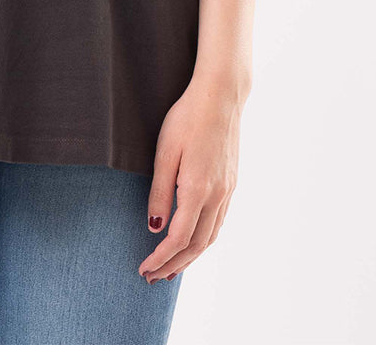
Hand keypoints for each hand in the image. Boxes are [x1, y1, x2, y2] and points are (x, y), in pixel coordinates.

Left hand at [137, 77, 243, 282]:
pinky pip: (218, 223)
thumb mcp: (165, 151)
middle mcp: (217, 196)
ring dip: (190, 258)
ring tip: (171, 269)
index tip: (144, 269)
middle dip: (173, 266)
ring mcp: (227, 191)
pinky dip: (203, 240)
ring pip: (210, 237)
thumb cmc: (187, 118)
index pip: (178, 239)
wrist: (221, 96)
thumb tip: (155, 228)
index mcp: (197, 189)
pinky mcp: (231, 183)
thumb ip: (160, 192)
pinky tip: (193, 241)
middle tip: (152, 278)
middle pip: (196, 246)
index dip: (160, 258)